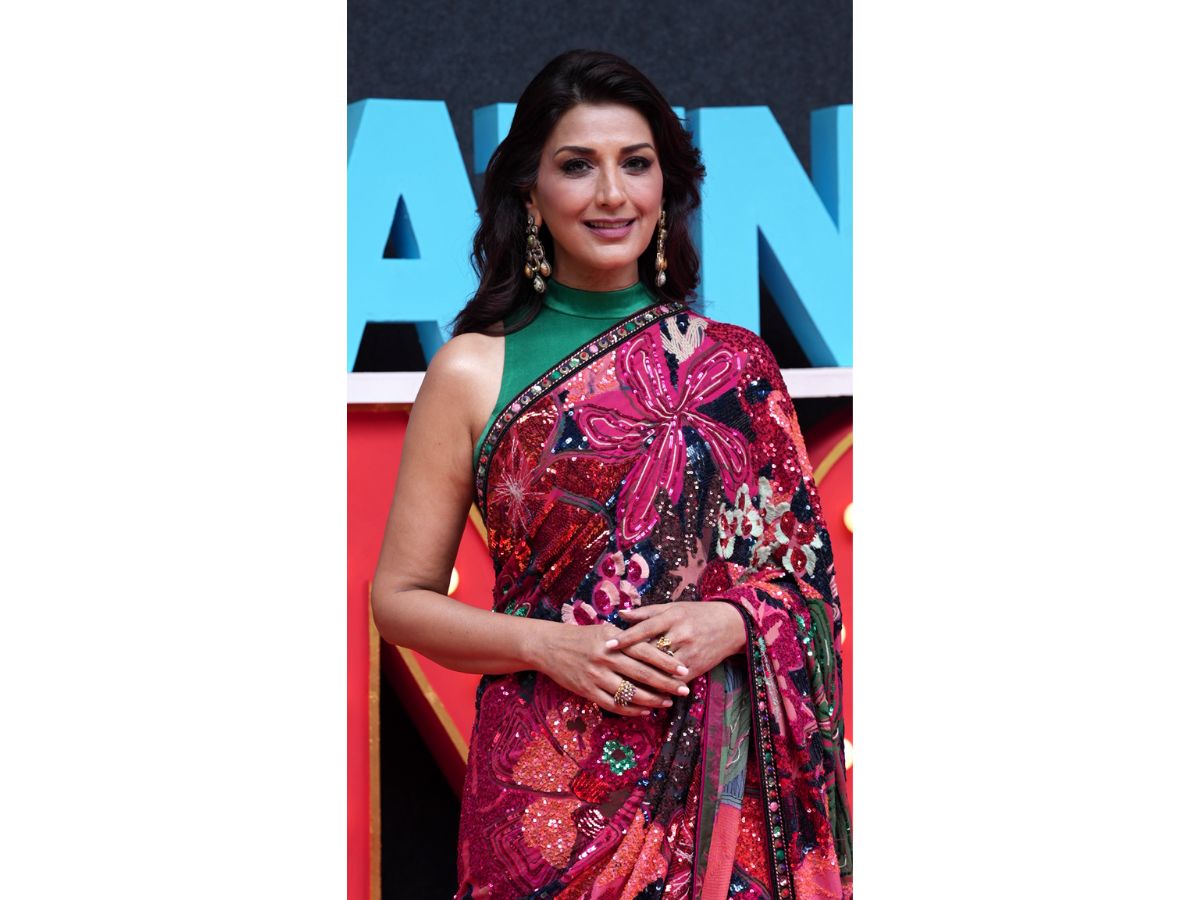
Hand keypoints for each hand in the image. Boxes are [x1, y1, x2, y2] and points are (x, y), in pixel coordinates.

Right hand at [535, 620, 692, 716]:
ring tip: (667, 702)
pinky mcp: (587, 691)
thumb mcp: (606, 630)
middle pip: (642, 674)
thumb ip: (629, 638)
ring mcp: (596, 675)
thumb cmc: (583, 637)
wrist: (549, 646)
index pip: (645, 651)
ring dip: (652, 700)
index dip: (666, 662)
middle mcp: (606, 657)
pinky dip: (631, 710)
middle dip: (666, 684)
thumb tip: (658, 645)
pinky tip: (644, 711)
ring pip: (630, 692)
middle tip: (684, 690)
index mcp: (613, 638)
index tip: (684, 670)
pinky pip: (613, 704)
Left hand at [606, 602, 746, 682]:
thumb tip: (620, 614)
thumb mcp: (672, 608)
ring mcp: (689, 653)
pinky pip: (674, 682)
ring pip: (662, 670)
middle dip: (630, 662)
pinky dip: (660, 689)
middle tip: (608, 671)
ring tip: (621, 687)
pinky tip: (645, 695)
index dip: (626, 638)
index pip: (645, 628)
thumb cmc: (696, 614)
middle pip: (651, 652)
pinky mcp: (696, 668)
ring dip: (643, 680)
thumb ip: (646, 613)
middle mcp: (680, 635)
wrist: (730, 625)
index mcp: (672, 617)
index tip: (607, 645)